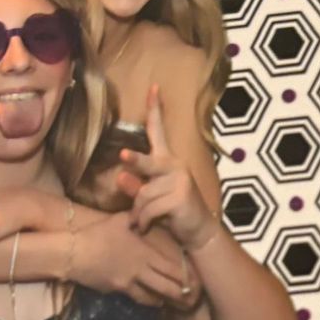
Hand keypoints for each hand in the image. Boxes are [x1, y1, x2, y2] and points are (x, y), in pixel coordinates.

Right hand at [72, 208, 195, 306]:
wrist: (72, 253)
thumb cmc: (97, 234)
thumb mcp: (119, 220)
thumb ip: (136, 218)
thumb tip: (146, 211)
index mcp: (144, 253)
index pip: (172, 269)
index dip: (187, 278)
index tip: (197, 282)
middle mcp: (140, 271)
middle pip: (167, 288)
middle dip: (182, 296)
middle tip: (193, 299)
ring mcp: (128, 283)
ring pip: (153, 298)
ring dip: (166, 301)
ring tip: (177, 304)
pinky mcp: (117, 291)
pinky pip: (137, 298)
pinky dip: (148, 301)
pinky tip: (154, 303)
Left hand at [116, 84, 217, 248]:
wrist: (199, 232)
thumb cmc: (173, 211)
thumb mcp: (152, 198)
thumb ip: (136, 186)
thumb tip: (119, 176)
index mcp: (168, 161)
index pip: (159, 132)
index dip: (155, 109)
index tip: (153, 87)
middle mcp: (175, 166)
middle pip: (149, 162)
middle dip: (136, 160)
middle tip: (122, 155)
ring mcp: (179, 181)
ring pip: (143, 195)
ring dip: (138, 213)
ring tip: (139, 224)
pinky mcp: (179, 198)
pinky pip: (150, 209)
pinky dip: (143, 222)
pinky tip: (144, 228)